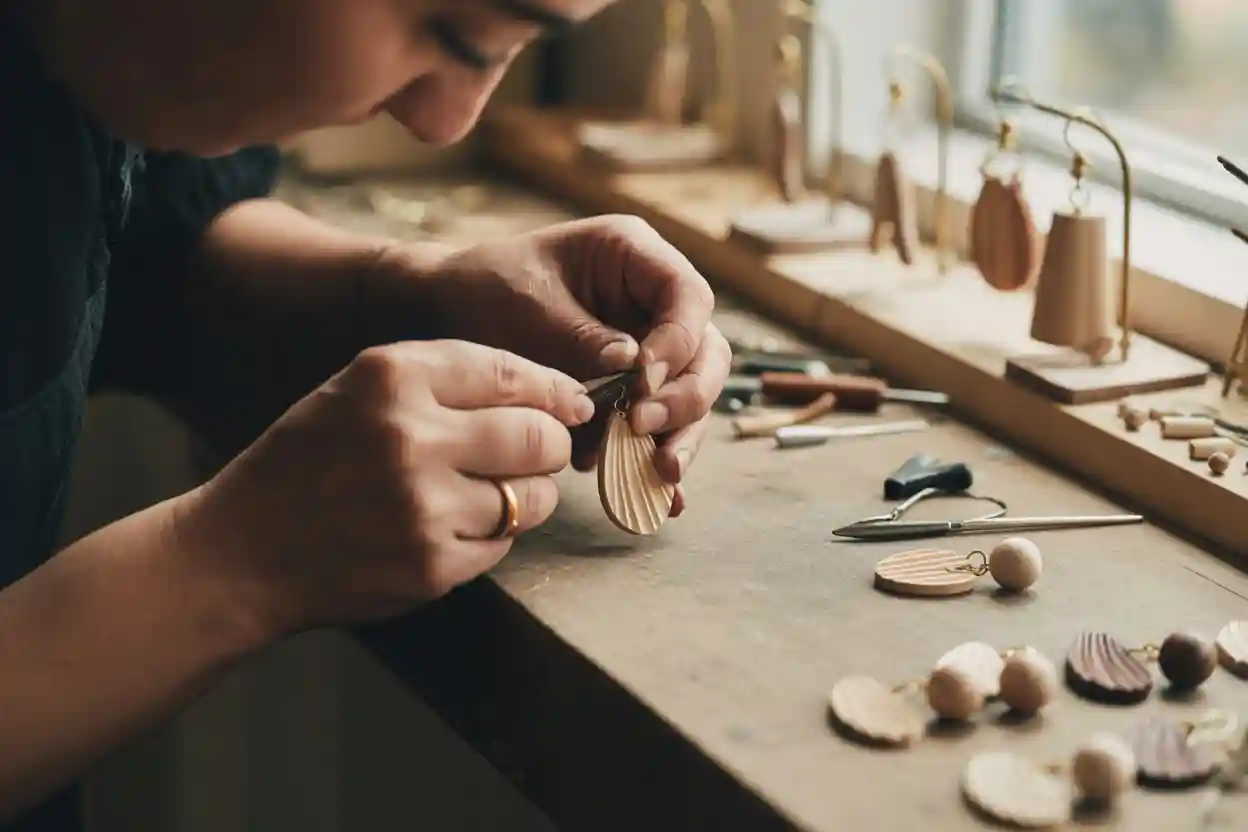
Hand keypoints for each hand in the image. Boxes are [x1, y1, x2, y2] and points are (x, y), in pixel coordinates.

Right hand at [175, 340, 593, 636]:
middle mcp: (411, 438)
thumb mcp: (361, 389)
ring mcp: (425, 508)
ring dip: (529, 494)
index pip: (511, 373)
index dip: (555, 389)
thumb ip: (448, 380)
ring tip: (489, 492)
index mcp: (392, 377)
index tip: (574, 402)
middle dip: (550, 443)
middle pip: (538, 435)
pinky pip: (504, 544)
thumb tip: (553, 394)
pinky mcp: (433, 567)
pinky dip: (493, 535)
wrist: (242, 550)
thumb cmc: (310, 460)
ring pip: (533, 496)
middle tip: (539, 450)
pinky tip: (452, 527)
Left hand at [397, 215, 731, 514]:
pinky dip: (657, 457)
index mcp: (632, 255)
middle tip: (643, 427)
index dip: (678, 341)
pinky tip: (663, 498)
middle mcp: (650, 301)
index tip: (643, 380)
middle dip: (685, 397)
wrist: (443, 314)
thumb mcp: (528, 308)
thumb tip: (637, 372)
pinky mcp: (630, 391)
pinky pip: (659, 425)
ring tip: (660, 475)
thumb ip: (584, 338)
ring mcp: (645, 348)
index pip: (688, 297)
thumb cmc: (483, 291)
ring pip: (690, 395)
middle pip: (704, 352)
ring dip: (680, 436)